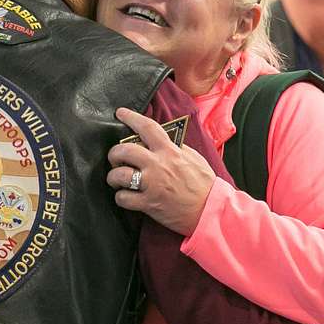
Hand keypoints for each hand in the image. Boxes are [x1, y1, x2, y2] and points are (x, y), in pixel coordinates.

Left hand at [106, 107, 214, 235]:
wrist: (210, 210)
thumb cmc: (204, 185)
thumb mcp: (194, 158)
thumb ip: (176, 148)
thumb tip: (161, 141)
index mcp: (170, 151)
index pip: (147, 127)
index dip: (131, 117)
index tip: (121, 113)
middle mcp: (158, 166)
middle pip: (124, 150)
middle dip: (114, 152)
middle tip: (116, 157)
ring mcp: (152, 185)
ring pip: (119, 175)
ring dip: (113, 177)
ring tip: (117, 179)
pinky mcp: (149, 203)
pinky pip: (123, 198)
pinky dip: (121, 197)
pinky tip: (126, 196)